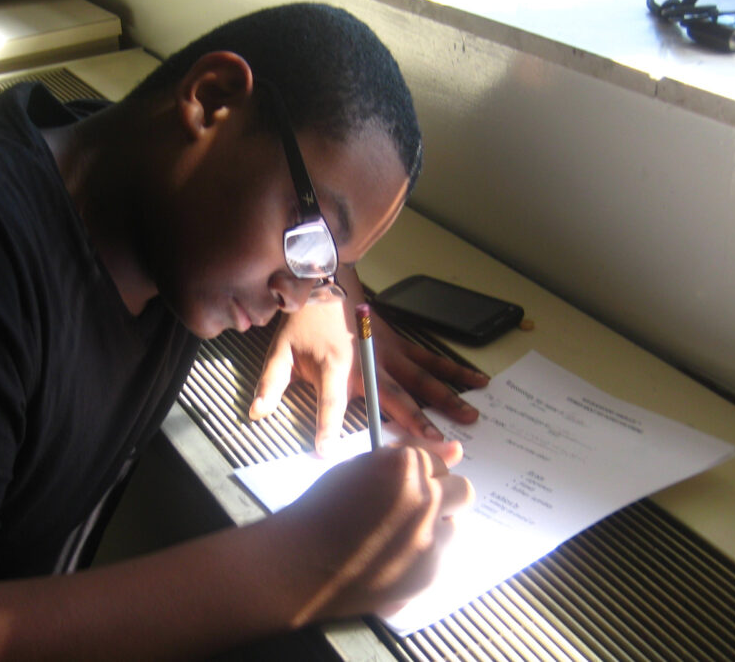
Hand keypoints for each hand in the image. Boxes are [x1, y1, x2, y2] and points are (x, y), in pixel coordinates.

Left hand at [251, 266, 488, 452]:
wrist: (326, 281)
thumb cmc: (304, 321)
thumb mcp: (279, 350)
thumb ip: (270, 384)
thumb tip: (256, 413)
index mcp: (336, 368)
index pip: (330, 404)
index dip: (328, 428)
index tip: (327, 453)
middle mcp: (369, 364)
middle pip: (393, 398)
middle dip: (413, 423)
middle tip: (433, 447)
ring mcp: (391, 355)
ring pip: (423, 380)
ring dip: (446, 400)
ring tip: (469, 419)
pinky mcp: (403, 347)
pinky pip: (432, 360)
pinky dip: (455, 370)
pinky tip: (478, 381)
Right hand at [266, 437, 473, 625]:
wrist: (301, 563)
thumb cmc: (324, 510)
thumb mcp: (360, 468)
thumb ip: (409, 455)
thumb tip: (456, 450)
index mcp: (404, 466)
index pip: (438, 461)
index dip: (419, 474)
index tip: (401, 486)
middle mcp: (424, 499)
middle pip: (461, 491)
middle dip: (441, 498)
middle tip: (408, 510)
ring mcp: (430, 539)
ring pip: (454, 526)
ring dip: (435, 528)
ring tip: (395, 537)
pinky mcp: (429, 573)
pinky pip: (441, 557)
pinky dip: (423, 557)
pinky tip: (391, 559)